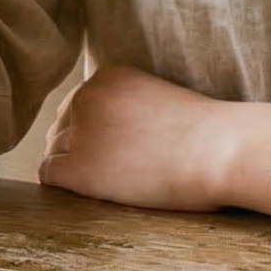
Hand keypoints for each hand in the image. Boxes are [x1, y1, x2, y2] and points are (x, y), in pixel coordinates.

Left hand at [37, 66, 234, 213]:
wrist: (220, 150)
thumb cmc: (205, 133)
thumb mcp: (157, 101)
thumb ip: (125, 109)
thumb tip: (105, 141)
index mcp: (106, 76)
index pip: (77, 107)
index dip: (93, 134)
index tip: (119, 151)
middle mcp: (85, 96)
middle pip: (61, 129)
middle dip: (79, 150)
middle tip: (117, 172)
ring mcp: (79, 131)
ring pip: (55, 153)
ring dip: (76, 170)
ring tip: (112, 185)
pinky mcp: (79, 167)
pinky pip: (50, 176)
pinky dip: (65, 188)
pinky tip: (95, 194)